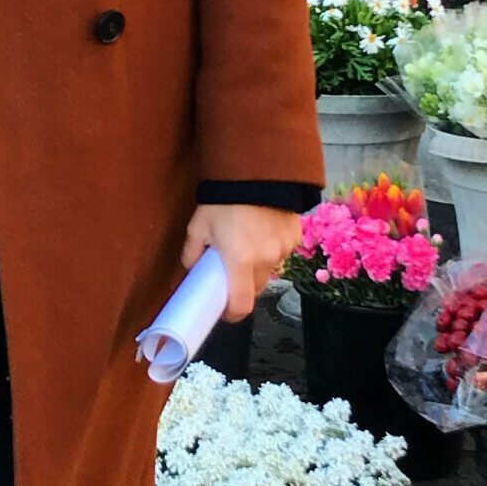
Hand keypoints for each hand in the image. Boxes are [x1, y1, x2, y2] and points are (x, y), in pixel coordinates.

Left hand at [181, 203, 300, 323]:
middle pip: (256, 289)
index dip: (232, 314)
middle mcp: (266, 260)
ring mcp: (283, 249)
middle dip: (243, 287)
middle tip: (231, 272)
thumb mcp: (198, 227)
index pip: (241, 305)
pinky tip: (262, 231)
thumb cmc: (222, 201)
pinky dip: (272, 249)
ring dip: (258, 267)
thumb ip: (192, 254)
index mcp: (240, 261)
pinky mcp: (295, 237)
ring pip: (270, 270)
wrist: (255, 172)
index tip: (224, 311)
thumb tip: (193, 269)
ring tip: (247, 245)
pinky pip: (282, 253)